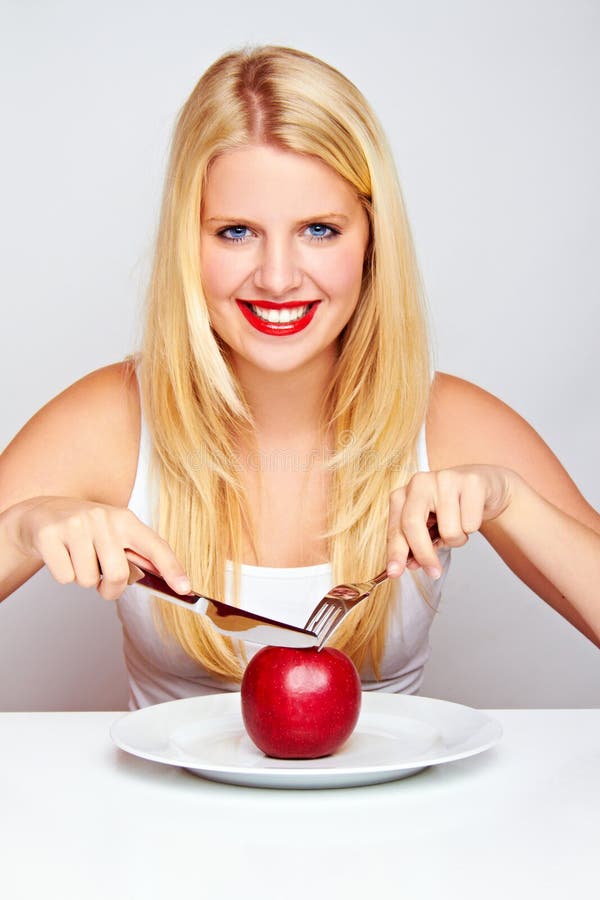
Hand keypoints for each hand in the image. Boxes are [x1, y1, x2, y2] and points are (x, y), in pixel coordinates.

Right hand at [5, 496, 190, 599]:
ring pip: (88, 580)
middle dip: (109, 589)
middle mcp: (102, 518)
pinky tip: (60, 555)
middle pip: (118, 574)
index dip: (172, 568)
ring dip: (83, 580)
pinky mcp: (50, 535)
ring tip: (77, 558)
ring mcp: (75, 524)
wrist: (39, 514)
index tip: (186, 588)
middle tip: (100, 582)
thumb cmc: (83, 531)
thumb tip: (150, 579)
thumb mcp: (112, 535)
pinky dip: (63, 575)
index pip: (155, 545)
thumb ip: (133, 556)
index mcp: (124, 519)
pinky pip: (65, 577)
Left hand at [386, 465, 515, 577]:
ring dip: (457, 539)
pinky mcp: (471, 482)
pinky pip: (470, 524)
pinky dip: (473, 528)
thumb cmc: (452, 509)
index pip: (396, 527)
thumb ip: (417, 544)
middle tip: (434, 572)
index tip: (394, 573)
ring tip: (460, 525)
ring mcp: (445, 479)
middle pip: (412, 525)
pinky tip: (472, 514)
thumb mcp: (430, 527)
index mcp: (404, 494)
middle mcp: (420, 482)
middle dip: (423, 554)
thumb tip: (412, 564)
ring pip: (448, 530)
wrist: (484, 487)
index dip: (395, 552)